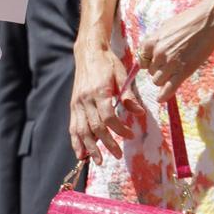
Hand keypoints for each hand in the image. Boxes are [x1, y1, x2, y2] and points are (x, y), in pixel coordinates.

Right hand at [69, 37, 145, 163]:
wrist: (89, 52)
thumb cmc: (108, 63)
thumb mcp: (122, 75)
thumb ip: (128, 95)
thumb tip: (139, 113)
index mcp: (99, 91)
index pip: (108, 117)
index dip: (119, 129)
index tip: (130, 135)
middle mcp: (86, 99)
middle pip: (95, 127)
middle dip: (107, 143)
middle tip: (118, 155)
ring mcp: (77, 103)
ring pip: (82, 130)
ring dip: (89, 147)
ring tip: (98, 161)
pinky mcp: (73, 105)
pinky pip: (73, 126)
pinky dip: (76, 141)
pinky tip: (80, 153)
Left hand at [135, 0, 213, 102]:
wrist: (209, 19)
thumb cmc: (190, 20)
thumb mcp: (167, 27)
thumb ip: (158, 41)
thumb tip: (152, 51)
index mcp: (152, 41)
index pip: (141, 60)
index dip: (148, 63)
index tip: (155, 63)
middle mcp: (159, 53)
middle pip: (150, 72)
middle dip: (158, 71)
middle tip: (170, 66)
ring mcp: (171, 63)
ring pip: (158, 81)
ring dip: (164, 80)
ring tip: (174, 74)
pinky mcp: (184, 71)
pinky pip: (169, 88)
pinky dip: (164, 95)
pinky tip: (161, 99)